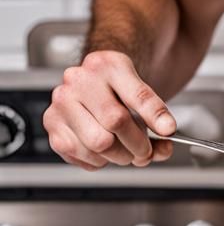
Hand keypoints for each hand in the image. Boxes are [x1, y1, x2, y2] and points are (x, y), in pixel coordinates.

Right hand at [43, 50, 176, 169]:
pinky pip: (81, 155)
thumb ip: (156, 112)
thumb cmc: (116, 85)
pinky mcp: (52, 124)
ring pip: (98, 144)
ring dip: (119, 156)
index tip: (169, 131)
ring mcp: (62, 102)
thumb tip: (166, 134)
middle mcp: (80, 80)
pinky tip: (104, 149)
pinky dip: (98, 160)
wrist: (92, 78)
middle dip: (137, 144)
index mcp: (108, 65)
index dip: (155, 116)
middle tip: (146, 150)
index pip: (137, 95)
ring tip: (126, 150)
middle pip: (116, 123)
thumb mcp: (139, 88)